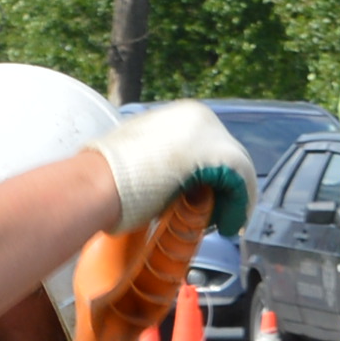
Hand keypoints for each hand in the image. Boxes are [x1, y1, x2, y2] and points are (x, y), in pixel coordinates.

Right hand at [93, 101, 256, 241]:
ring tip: (221, 223)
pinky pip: (240, 185)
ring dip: (232, 200)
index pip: (213, 147)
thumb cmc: (109, 176)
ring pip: (238, 170)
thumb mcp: (144, 156)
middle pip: (229, 157)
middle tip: (218, 216)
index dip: (215, 178)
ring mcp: (211, 133)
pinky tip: (227, 226)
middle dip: (226, 189)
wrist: (99, 182)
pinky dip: (237, 207)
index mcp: (183, 114)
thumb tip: (178, 181)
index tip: (210, 201)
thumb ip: (167, 162)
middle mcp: (201, 116)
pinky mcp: (219, 154)